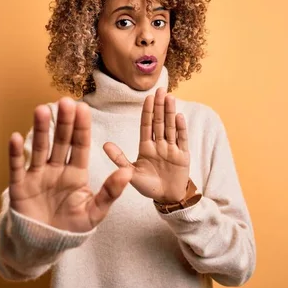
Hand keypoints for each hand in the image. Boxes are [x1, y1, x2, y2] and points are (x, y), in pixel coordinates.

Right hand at [8, 98, 131, 232]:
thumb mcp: (95, 211)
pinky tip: (16, 137)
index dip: (81, 127)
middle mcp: (56, 168)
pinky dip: (16, 153)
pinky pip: (17, 167)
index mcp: (76, 172)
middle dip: (63, 122)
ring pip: (40, 148)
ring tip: (42, 110)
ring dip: (41, 130)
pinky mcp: (20, 186)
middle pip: (61, 141)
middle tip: (65, 101)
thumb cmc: (72, 227)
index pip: (80, 145)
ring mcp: (37, 175)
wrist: (46, 244)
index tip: (83, 108)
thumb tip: (128, 173)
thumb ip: (111, 192)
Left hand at [103, 88, 189, 202]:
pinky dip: (181, 129)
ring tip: (170, 98)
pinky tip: (179, 116)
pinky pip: (182, 140)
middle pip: (159, 122)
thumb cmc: (148, 186)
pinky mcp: (183, 156)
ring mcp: (172, 149)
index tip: (147, 97)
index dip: (147, 112)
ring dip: (170, 113)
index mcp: (146, 147)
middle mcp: (159, 145)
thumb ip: (119, 158)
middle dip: (159, 106)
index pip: (146, 126)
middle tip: (160, 89)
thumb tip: (104, 144)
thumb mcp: (131, 173)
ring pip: (170, 127)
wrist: (167, 198)